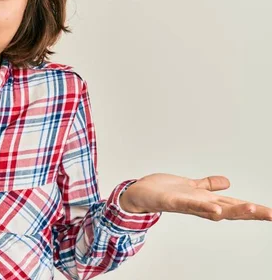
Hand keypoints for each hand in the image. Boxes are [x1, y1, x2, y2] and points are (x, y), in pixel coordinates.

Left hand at [119, 173, 271, 221]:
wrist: (138, 195)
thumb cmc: (163, 191)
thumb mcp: (191, 186)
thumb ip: (208, 185)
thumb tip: (228, 182)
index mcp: (206, 201)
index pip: (234, 205)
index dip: (253, 209)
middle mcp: (199, 205)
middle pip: (228, 210)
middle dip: (249, 212)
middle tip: (270, 214)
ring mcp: (186, 204)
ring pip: (212, 209)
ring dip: (230, 210)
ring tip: (249, 208)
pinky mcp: (170, 201)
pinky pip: (188, 204)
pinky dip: (201, 206)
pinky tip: (214, 208)